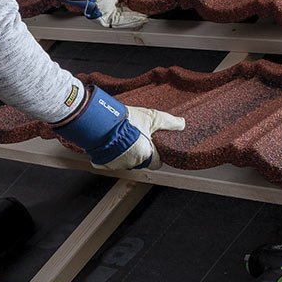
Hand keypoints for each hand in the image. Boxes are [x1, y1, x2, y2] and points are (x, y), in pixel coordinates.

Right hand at [53, 86, 184, 170]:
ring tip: (123, 137)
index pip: (158, 162)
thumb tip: (182, 124)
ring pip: (127, 162)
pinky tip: (111, 143)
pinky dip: (112, 155)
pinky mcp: (103, 163)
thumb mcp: (151, 117)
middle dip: (141, 151)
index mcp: (146, 156)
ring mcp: (117, 164)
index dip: (157, 152)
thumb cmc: (125, 120)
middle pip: (142, 161)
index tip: (152, 142)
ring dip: (126, 153)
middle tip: (136, 136)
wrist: (99, 120)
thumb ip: (169, 122)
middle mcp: (133, 164)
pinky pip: (111, 162)